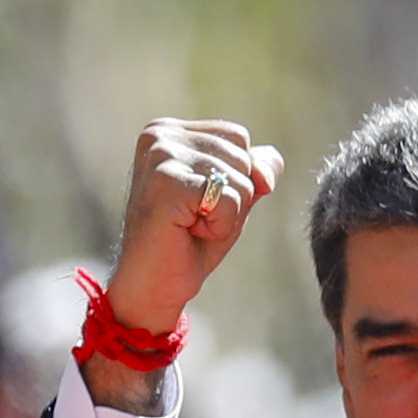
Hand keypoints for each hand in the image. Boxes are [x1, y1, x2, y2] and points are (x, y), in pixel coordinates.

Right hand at [94, 118, 286, 398]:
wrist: (152, 288)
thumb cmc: (188, 242)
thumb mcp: (232, 196)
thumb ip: (257, 169)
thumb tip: (265, 174)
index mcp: (169, 130)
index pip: (238, 137)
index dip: (236, 179)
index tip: (198, 203)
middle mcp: (160, 135)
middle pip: (242, 154)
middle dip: (233, 197)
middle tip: (194, 220)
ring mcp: (160, 156)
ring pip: (239, 178)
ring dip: (226, 215)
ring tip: (190, 227)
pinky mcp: (166, 183)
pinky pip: (228, 198)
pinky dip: (220, 226)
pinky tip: (188, 234)